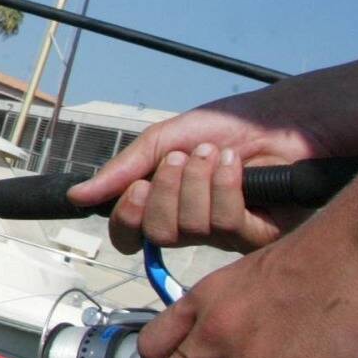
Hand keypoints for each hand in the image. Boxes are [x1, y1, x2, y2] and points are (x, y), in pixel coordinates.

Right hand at [68, 97, 341, 253]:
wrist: (280, 120)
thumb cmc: (227, 127)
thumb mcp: (164, 140)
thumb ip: (122, 169)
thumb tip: (77, 196)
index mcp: (166, 204)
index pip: (131, 233)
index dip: (128, 219)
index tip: (137, 189)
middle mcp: (192, 225)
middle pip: (158, 234)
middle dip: (167, 191)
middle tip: (181, 160)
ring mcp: (225, 234)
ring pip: (192, 229)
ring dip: (199, 182)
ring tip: (214, 154)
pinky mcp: (258, 237)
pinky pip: (227, 225)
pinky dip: (226, 188)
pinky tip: (236, 167)